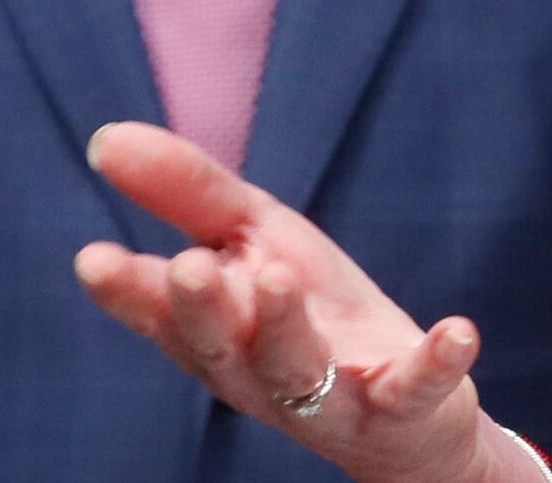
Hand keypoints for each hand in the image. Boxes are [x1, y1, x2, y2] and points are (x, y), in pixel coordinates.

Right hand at [74, 122, 518, 482]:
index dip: (130, 293)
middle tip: (189, 265)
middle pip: (222, 347)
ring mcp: (333, 396)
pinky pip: (416, 390)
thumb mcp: (257, 239)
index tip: (93, 259)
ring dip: (286, 326)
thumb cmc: (314, 313)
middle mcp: (262, 374)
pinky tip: (458, 331)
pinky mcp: (405, 406)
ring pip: (298, 370)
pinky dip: (435, 364)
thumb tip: (105, 137)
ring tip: (281, 276)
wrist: (410, 413)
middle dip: (202, 310)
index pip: (164, 316)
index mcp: (219, 334)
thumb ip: (187, 193)